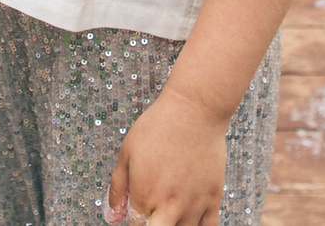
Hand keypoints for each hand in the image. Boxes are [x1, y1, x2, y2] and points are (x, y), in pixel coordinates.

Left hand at [106, 90, 227, 225]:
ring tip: (171, 210)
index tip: (139, 212)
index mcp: (145, 195)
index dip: (136, 221)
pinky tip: (190, 219)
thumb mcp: (127, 152)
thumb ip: (118, 189)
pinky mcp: (213, 198)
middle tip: (155, 214)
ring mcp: (193, 204)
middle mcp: (169, 205)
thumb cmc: (158, 126)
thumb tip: (112, 217)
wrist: (194, 110)